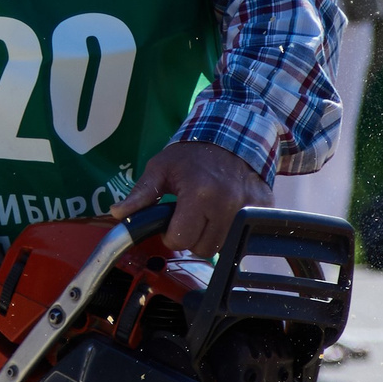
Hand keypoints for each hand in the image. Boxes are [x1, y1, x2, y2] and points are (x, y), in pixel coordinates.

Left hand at [111, 140, 268, 256]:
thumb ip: (141, 194)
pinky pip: (243, 234)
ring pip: (224, 246)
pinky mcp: (264, 207)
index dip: (171, 235)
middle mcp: (228, 204)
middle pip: (203, 249)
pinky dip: (231, 228)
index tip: (171, 223)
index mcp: (199, 194)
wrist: (233, 132)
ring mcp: (249, 206)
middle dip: (191, 238)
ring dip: (211, 237)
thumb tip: (118, 214)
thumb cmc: (193, 153)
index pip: (180, 240)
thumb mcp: (161, 168)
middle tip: (189, 219)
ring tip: (206, 215)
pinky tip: (225, 211)